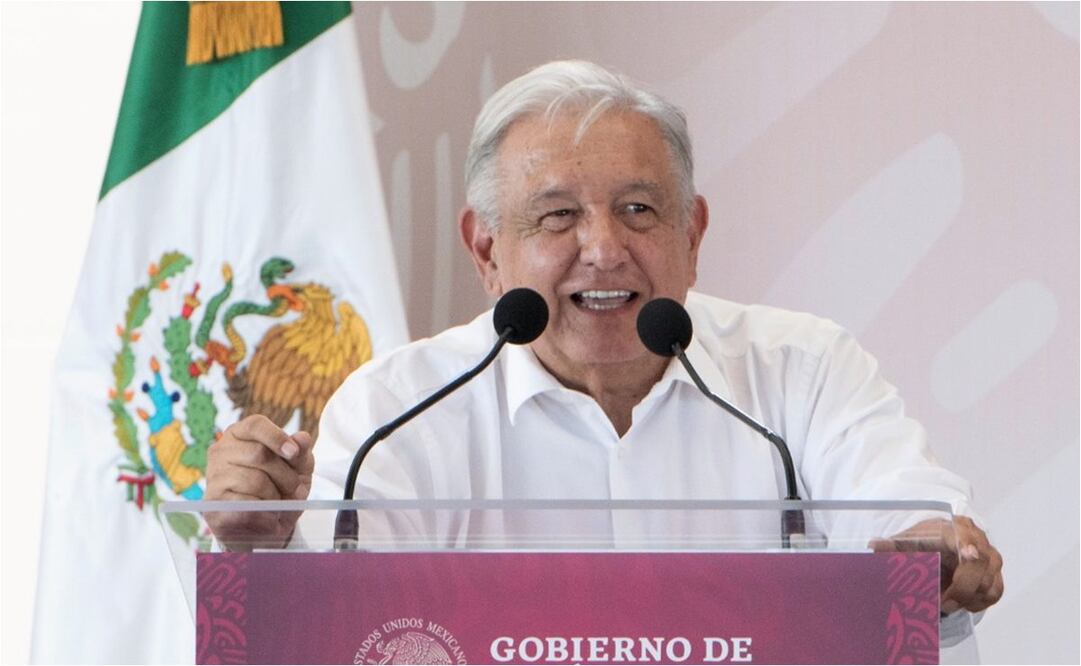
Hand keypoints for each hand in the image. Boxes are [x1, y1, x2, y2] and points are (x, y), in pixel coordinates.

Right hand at [205, 415, 314, 550]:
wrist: (265, 524)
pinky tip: (269, 516)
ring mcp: (214, 476)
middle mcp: (222, 450)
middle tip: (297, 490)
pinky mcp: (213, 503)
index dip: (277, 437)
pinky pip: (246, 505)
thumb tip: (303, 438)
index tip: (294, 453)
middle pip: (260, 454)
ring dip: (276, 496)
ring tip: (280, 504)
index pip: (256, 425)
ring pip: (255, 481)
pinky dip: (266, 513)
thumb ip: (301, 452)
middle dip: (286, 476)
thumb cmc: (280, 488)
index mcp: (241, 434)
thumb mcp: (297, 468)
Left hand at [871, 516, 1002, 613]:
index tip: (967, 555)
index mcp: (954, 528)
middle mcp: (977, 539)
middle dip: (961, 589)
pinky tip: (960, 603)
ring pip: (989, 583)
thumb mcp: (903, 544)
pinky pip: (994, 592)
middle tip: (942, 603)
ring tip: (945, 602)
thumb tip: (874, 545)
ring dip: (968, 598)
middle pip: (981, 566)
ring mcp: (989, 556)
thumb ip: (889, 546)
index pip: (966, 535)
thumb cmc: (920, 543)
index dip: (968, 546)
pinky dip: (978, 602)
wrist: (936, 544)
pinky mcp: (994, 573)